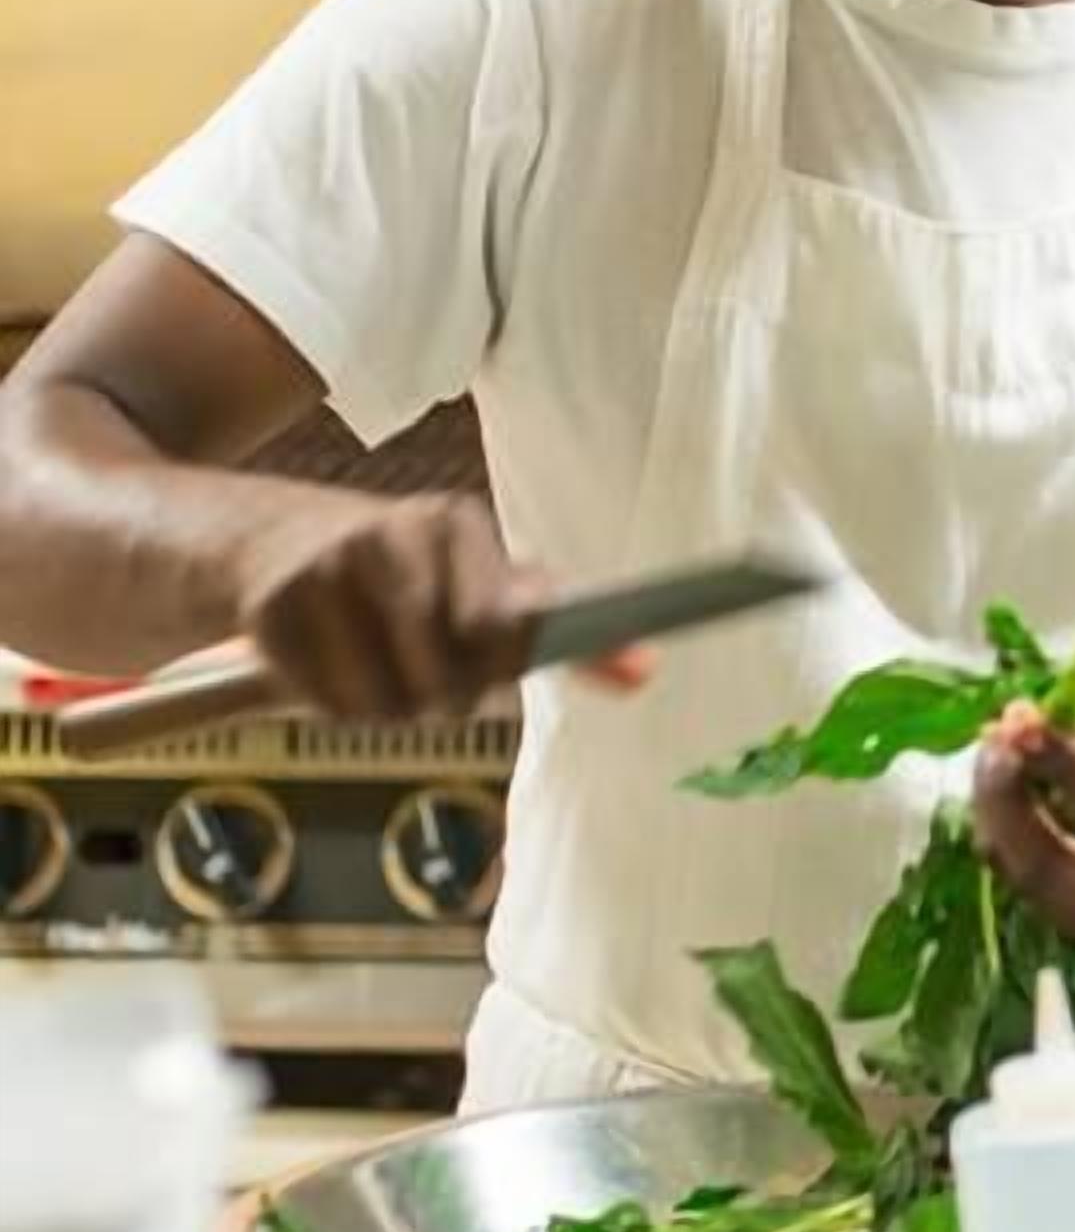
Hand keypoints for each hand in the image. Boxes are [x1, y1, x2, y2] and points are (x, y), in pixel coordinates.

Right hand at [231, 494, 647, 718]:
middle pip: (444, 676)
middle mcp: (393, 534)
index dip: (497, 663)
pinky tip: (335, 665)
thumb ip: (568, 631)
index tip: (491, 668)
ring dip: (390, 707)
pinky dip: (336, 704)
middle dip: (445, 695)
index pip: (498, 624)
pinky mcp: (272, 608)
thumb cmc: (419, 577)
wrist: (284, 543)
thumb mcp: (492, 585)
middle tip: (432, 674)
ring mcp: (326, 568)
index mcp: (458, 524)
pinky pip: (325, 701)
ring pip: (383, 700)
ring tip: (384, 668)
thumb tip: (645, 671)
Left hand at [974, 701, 1074, 942]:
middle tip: (994, 740)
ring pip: (1025, 877)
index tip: (1021, 720)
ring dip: (994, 813)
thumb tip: (1029, 730)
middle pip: (1051, 865)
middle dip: (1007, 801)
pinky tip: (1005, 785)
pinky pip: (1020, 881)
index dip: (1063, 763)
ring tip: (995, 752)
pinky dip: (1001, 830)